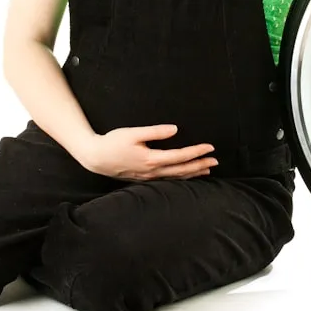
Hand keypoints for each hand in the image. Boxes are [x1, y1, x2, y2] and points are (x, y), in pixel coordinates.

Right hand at [76, 124, 217, 180]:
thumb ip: (155, 132)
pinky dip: (181, 178)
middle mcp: (152, 172)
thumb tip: (175, 130)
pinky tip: (186, 176)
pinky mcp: (144, 179)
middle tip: (216, 161)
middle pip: (182, 170)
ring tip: (207, 170)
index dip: (196, 152)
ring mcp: (148, 178)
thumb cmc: (112, 142)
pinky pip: (168, 180)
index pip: (180, 156)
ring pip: (176, 178)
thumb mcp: (133, 133)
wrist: (95, 158)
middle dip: (200, 165)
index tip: (210, 147)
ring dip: (193, 173)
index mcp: (151, 159)